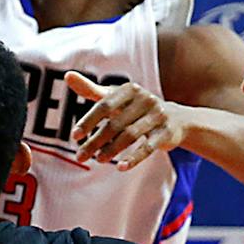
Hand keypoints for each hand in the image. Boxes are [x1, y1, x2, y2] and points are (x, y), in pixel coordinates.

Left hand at [65, 72, 188, 170]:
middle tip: (80, 156)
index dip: (88, 121)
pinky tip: (120, 168)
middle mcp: (145, 100)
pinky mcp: (166, 133)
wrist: (177, 119)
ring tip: (97, 160)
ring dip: (111, 150)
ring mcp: (157, 116)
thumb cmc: (136, 107)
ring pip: (129, 136)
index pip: (104, 105)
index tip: (75, 136)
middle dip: (95, 141)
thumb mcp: (116, 97)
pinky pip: (147, 147)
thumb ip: (91, 89)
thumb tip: (67, 75)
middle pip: (115, 123)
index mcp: (129, 89)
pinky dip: (133, 158)